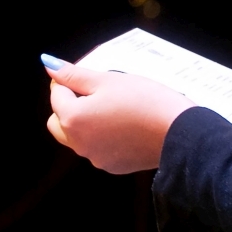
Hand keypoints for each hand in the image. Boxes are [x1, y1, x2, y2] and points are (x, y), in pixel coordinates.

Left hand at [45, 60, 195, 173]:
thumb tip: (49, 65)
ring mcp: (96, 157)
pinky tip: (123, 125)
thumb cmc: (146, 102)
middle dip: (69, 105)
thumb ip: (74, 75)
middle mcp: (79, 143)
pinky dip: (102, 136)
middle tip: (94, 92)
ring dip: (84, 121)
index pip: (57, 94)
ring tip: (111, 108)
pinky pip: (97, 148)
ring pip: (76, 136)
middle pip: (59, 120)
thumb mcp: (107, 80)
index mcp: (73, 119)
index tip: (88, 76)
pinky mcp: (113, 166)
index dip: (69, 81)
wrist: (182, 134)